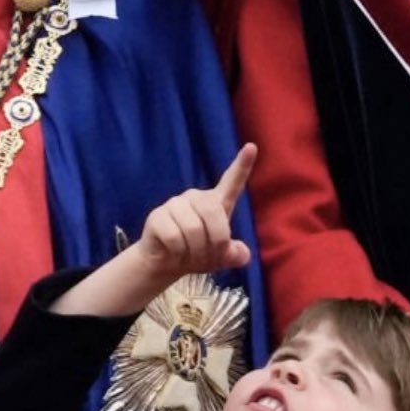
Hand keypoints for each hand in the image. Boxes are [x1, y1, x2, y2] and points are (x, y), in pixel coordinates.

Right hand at [136, 142, 256, 278]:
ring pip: (192, 229)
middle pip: (213, 213)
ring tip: (189, 255)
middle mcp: (196, 198)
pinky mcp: (157, 216)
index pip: (232, 182)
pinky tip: (174, 252)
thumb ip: (236, 255)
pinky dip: (178, 252)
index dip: (242, 165)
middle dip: (215, 242)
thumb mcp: (222, 258)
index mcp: (216, 203)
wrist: (166, 263)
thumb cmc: (198, 254)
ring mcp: (175, 204)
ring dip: (195, 251)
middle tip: (208, 256)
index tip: (252, 147)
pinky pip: (174, 237)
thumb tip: (240, 253)